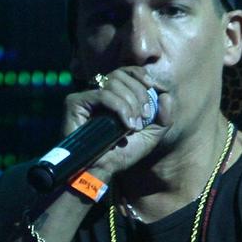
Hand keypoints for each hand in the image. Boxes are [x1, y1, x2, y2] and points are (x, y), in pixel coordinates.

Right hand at [60, 66, 174, 178]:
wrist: (102, 170)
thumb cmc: (123, 153)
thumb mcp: (151, 136)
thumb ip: (163, 117)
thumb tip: (166, 95)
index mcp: (114, 94)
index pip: (126, 71)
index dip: (140, 74)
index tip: (153, 86)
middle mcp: (98, 92)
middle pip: (121, 75)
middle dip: (139, 94)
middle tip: (145, 116)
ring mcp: (86, 96)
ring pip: (113, 83)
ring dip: (130, 104)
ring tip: (134, 126)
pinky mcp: (75, 103)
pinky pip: (102, 95)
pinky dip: (119, 108)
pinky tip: (126, 125)